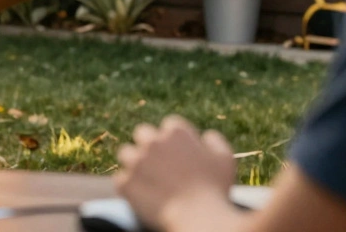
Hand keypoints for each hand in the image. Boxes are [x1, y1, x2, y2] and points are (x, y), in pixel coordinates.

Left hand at [114, 116, 236, 229]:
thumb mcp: (225, 159)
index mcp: (176, 131)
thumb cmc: (215, 190)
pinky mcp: (125, 182)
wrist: (199, 219)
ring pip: (126, 153)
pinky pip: (120, 180)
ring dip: (135, 163)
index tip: (178, 154)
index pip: (170, 126)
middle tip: (159, 164)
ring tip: (145, 178)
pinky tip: (140, 196)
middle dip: (150, 146)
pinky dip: (128, 187)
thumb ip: (214, 141)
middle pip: (143, 134)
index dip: (175, 140)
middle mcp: (152, 141)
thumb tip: (205, 136)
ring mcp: (136, 161)